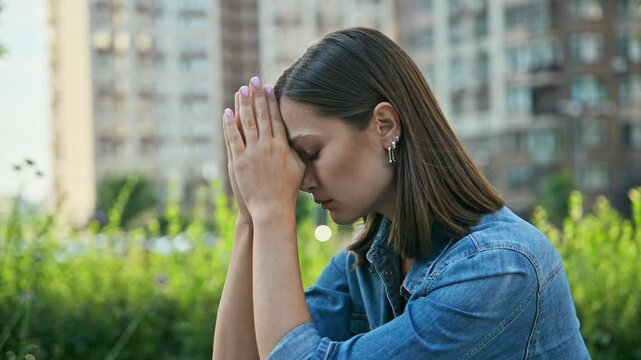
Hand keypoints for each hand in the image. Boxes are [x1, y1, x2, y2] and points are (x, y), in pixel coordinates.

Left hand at [223, 77, 304, 219]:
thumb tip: (299, 139)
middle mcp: (267, 146)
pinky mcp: (239, 161)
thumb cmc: (287, 191)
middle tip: (254, 80)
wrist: (272, 209)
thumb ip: (297, 151)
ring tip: (241, 90)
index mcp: (282, 146)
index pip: (275, 118)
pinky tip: (227, 112)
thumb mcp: (299, 168)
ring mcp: (252, 153)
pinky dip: (229, 124)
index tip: (268, 88)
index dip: (271, 102)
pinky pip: (233, 138)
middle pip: (261, 115)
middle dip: (257, 96)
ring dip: (243, 104)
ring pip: (247, 123)